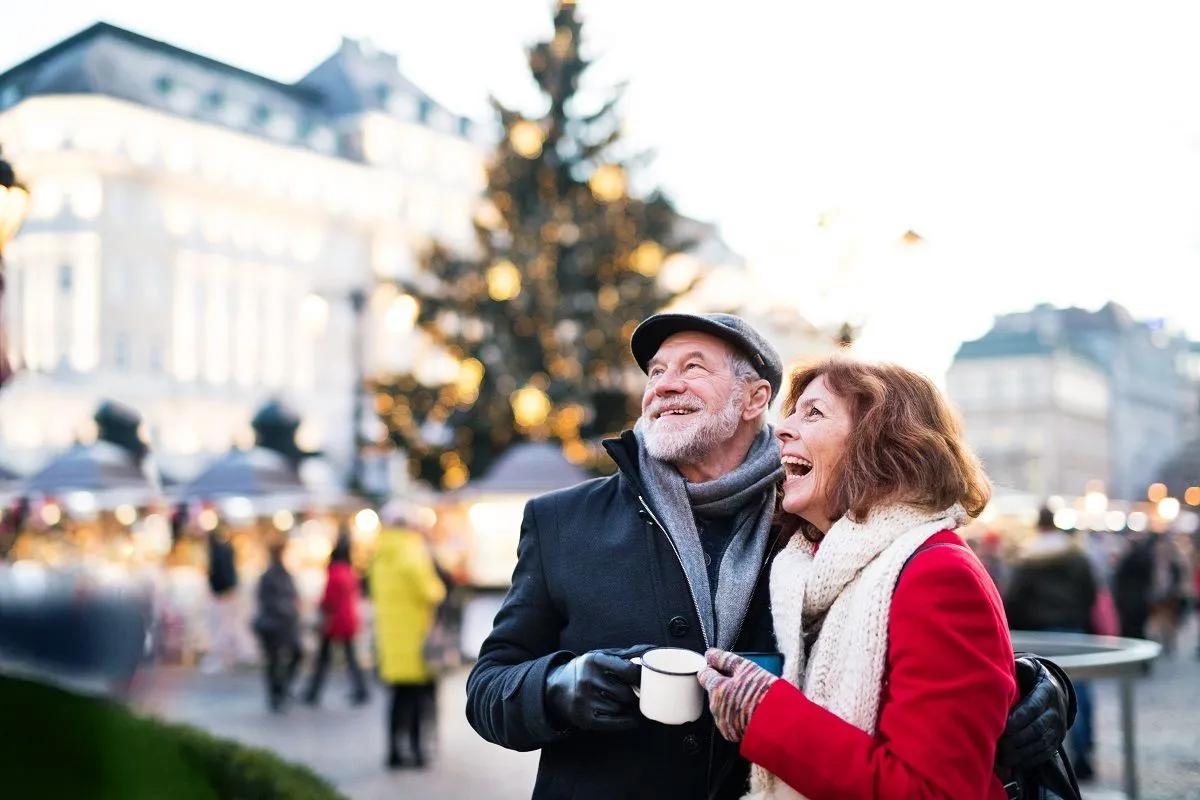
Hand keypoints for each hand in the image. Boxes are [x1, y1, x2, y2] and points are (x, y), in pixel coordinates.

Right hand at [545, 644, 651, 731]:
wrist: (555, 689)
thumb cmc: (585, 671)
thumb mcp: (599, 657)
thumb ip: (624, 655)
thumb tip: (652, 650)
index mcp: (594, 660)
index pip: (628, 671)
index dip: (641, 677)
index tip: (645, 680)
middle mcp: (588, 680)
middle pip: (626, 693)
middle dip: (635, 695)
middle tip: (638, 694)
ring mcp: (585, 700)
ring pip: (621, 708)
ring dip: (627, 708)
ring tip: (624, 703)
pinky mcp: (585, 718)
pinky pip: (615, 723)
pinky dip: (627, 722)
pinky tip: (632, 719)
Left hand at [698, 648, 776, 742]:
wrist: (779, 723)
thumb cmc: (764, 694)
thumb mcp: (746, 668)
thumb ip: (724, 659)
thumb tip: (710, 654)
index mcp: (717, 689)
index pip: (704, 675)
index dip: (713, 668)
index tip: (721, 667)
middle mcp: (715, 708)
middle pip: (714, 691)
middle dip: (724, 686)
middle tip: (743, 682)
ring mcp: (723, 722)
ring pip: (722, 706)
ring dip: (731, 701)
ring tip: (750, 698)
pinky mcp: (731, 734)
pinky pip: (729, 720)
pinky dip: (736, 715)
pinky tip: (749, 711)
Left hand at [996, 655, 1071, 769]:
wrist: (1056, 691)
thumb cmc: (1033, 678)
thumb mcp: (1031, 668)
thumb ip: (1024, 666)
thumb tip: (1017, 664)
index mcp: (1047, 691)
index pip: (1034, 706)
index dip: (1020, 717)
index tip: (1005, 725)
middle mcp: (1055, 711)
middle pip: (1037, 728)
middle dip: (1018, 739)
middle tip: (1000, 746)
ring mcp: (1057, 728)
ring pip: (1040, 743)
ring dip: (1022, 752)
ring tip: (1003, 758)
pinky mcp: (1056, 741)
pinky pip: (1045, 753)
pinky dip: (1029, 760)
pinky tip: (1014, 764)